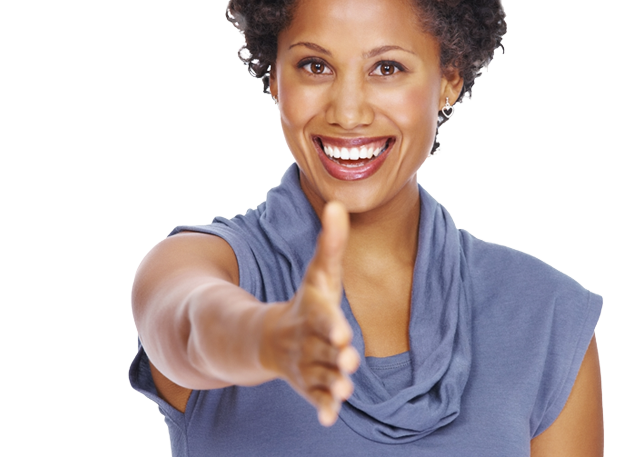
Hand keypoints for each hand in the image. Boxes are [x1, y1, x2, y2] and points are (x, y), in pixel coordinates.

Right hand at [261, 201, 359, 425]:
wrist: (272, 337)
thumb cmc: (308, 301)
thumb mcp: (319, 272)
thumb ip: (331, 242)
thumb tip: (338, 203)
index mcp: (314, 311)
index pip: (323, 317)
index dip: (332, 324)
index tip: (343, 333)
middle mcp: (309, 340)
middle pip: (323, 349)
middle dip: (335, 355)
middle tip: (349, 359)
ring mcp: (307, 364)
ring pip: (322, 375)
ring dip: (334, 383)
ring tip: (347, 390)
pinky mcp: (310, 384)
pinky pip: (315, 398)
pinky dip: (322, 407)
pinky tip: (329, 419)